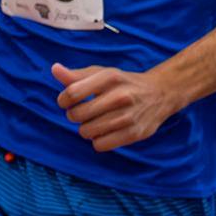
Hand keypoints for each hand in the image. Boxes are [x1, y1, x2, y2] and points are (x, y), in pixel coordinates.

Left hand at [53, 62, 182, 151]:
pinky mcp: (134, 133)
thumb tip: (54, 69)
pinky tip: (105, 131)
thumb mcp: (103, 74)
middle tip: (84, 112)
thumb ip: (77, 75)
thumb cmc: (124, 83)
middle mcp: (120, 96)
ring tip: (96, 121)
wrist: (160, 94)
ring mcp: (128, 116)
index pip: (72, 93)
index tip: (68, 101)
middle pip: (77, 115)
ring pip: (87, 132)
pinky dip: (98, 141)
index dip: (63, 100)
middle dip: (75, 115)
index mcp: (110, 77)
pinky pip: (100, 145)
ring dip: (86, 129)